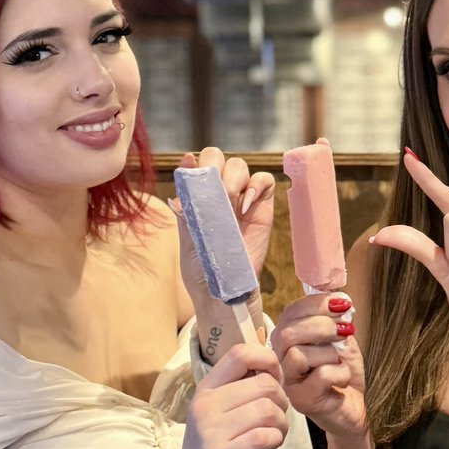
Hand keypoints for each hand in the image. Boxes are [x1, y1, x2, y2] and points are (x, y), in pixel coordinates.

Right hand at [173, 342, 289, 448]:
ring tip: (275, 433)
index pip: (240, 353)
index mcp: (206, 389)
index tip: (275, 380)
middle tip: (277, 417)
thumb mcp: (220, 412)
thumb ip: (241, 388)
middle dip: (282, 401)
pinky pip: (263, 437)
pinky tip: (269, 445)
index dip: (267, 360)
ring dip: (282, 423)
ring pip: (268, 410)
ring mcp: (210, 432)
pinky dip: (275, 440)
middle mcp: (204, 406)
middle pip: (264, 384)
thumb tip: (274, 364)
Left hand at [174, 147, 274, 302]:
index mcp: (196, 197)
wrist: (226, 291)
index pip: (196, 165)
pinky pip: (264, 179)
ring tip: (229, 206)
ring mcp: (241, 197)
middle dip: (215, 168)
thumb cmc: (203, 268)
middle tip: (215, 195)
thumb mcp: (188, 237)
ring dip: (233, 179)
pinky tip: (244, 207)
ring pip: (239, 165)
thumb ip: (188, 205)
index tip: (193, 170)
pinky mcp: (262, 206)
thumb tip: (185, 171)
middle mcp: (218, 192)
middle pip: (217, 157)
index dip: (195, 164)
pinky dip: (256, 186)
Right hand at [271, 293, 366, 440]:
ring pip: (299, 354)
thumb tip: (338, 296)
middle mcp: (281, 359)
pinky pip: (320, 375)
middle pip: (287, 333)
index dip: (316, 304)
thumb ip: (334, 318)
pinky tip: (341, 380)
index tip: (342, 303)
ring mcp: (288, 381)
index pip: (290, 312)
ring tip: (340, 361)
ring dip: (330, 353)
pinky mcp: (302, 400)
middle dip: (322, 326)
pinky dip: (339, 373)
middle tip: (345, 330)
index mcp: (287, 339)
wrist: (353, 407)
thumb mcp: (339, 338)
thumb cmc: (341, 372)